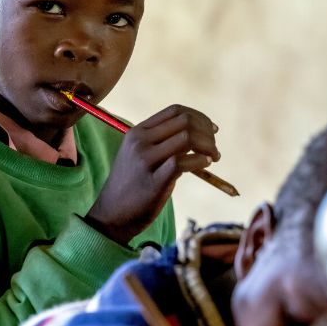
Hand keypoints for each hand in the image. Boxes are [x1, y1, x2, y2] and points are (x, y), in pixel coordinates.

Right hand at [88, 104, 219, 243]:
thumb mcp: (141, 156)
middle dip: (207, 132)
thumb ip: (163, 142)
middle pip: (184, 122)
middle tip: (214, 148)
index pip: (175, 111)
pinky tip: (205, 166)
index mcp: (137, 132)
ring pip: (186, 138)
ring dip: (208, 146)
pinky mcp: (154, 182)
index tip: (212, 129)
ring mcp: (145, 160)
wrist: (112, 215)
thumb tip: (200, 134)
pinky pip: (183, 162)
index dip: (199, 117)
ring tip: (212, 158)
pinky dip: (201, 161)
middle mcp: (140, 142)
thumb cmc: (133, 186)